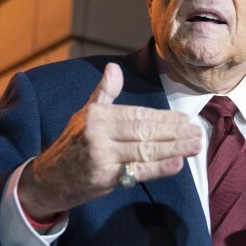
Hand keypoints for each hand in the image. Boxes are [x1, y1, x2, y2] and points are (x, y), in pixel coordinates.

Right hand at [17, 62, 202, 219]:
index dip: (164, 117)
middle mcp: (98, 133)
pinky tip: (178, 164)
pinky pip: (137, 172)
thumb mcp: (85, 114)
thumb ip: (104, 92)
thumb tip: (113, 67)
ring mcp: (101, 155)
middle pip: (145, 131)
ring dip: (174, 148)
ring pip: (145, 150)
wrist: (47, 178)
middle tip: (197, 132)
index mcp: (98, 115)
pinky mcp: (104, 177)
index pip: (138, 114)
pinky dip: (159, 168)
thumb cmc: (73, 144)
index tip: (185, 119)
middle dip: (175, 133)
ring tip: (195, 146)